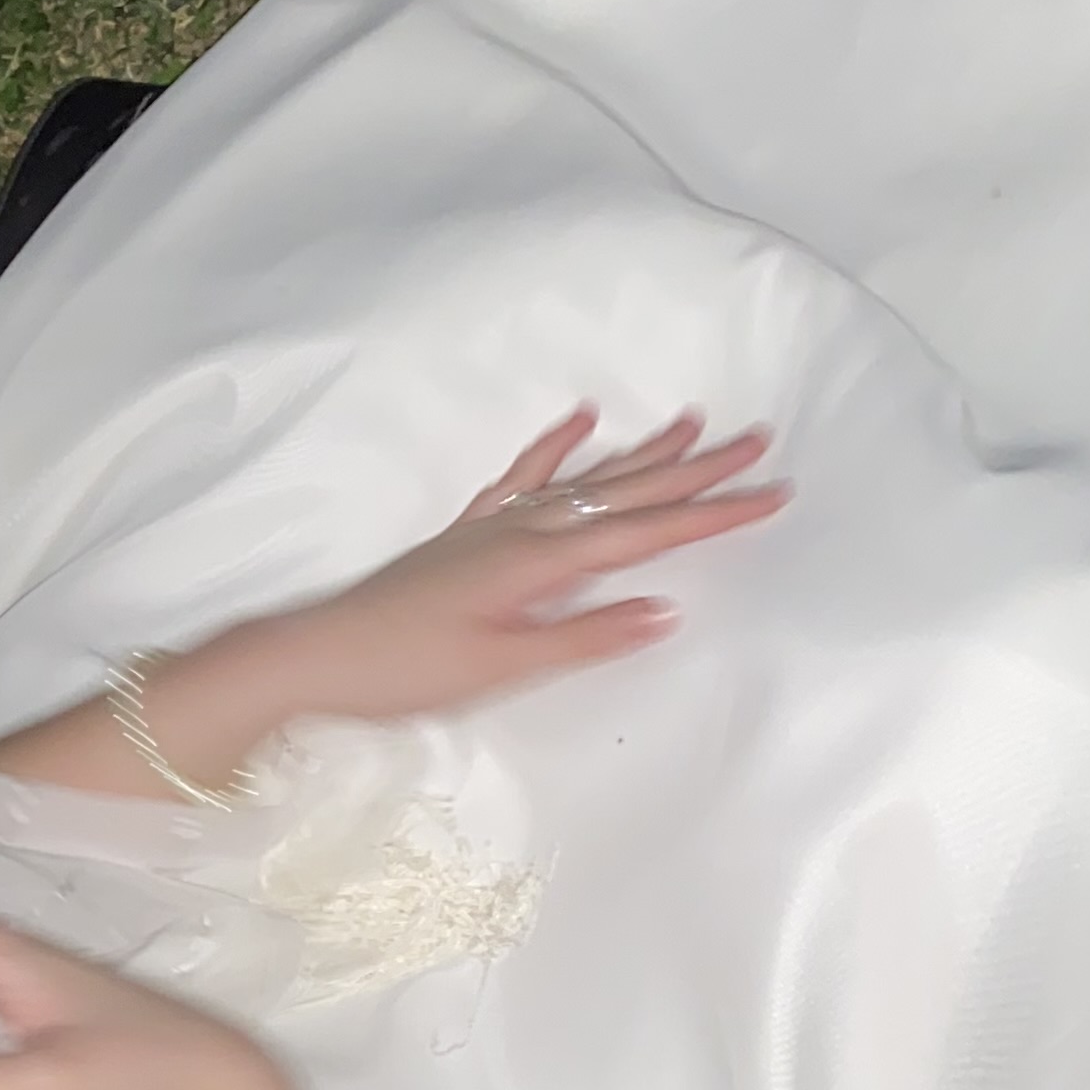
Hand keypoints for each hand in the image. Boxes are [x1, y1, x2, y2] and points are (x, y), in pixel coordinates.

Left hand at [209, 407, 786, 729]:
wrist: (316, 656)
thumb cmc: (404, 671)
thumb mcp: (502, 667)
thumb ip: (584, 638)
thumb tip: (664, 611)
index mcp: (540, 563)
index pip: (646, 534)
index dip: (713, 516)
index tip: (773, 495)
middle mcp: (522, 531)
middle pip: (625, 493)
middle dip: (695, 469)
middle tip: (758, 440)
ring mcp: (491, 527)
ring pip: (585, 479)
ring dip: (640, 452)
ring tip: (691, 419)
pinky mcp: (464, 535)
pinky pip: (524, 478)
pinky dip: (556, 448)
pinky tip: (579, 420)